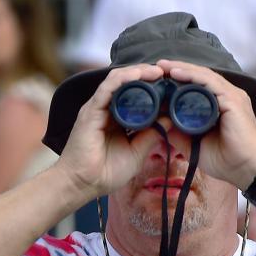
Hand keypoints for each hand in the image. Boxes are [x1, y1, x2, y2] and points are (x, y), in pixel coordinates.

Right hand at [56, 63, 168, 201]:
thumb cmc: (106, 173)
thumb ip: (151, 135)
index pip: (136, 95)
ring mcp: (98, 107)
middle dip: (148, 76)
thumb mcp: (137, 153)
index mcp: (117, 119)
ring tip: (158, 71)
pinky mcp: (91, 109)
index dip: (153, 88)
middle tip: (168, 74)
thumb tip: (170, 119)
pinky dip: (124, 77)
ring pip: (119, 79)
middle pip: (128, 83)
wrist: (83, 184)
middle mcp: (107, 109)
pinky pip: (109, 86)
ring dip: (139, 72)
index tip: (172, 87)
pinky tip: (140, 74)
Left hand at [157, 59, 255, 190]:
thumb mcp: (195, 147)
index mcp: (221, 105)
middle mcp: (228, 96)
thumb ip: (179, 135)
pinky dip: (192, 77)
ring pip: (203, 75)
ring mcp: (232, 96)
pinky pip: (210, 83)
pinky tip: (177, 74)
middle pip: (200, 76)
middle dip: (178, 69)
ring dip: (182, 69)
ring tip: (163, 66)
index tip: (159, 79)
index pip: (198, 85)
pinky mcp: (233, 100)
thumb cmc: (227, 162)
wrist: (249, 171)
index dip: (180, 79)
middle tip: (157, 66)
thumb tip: (161, 124)